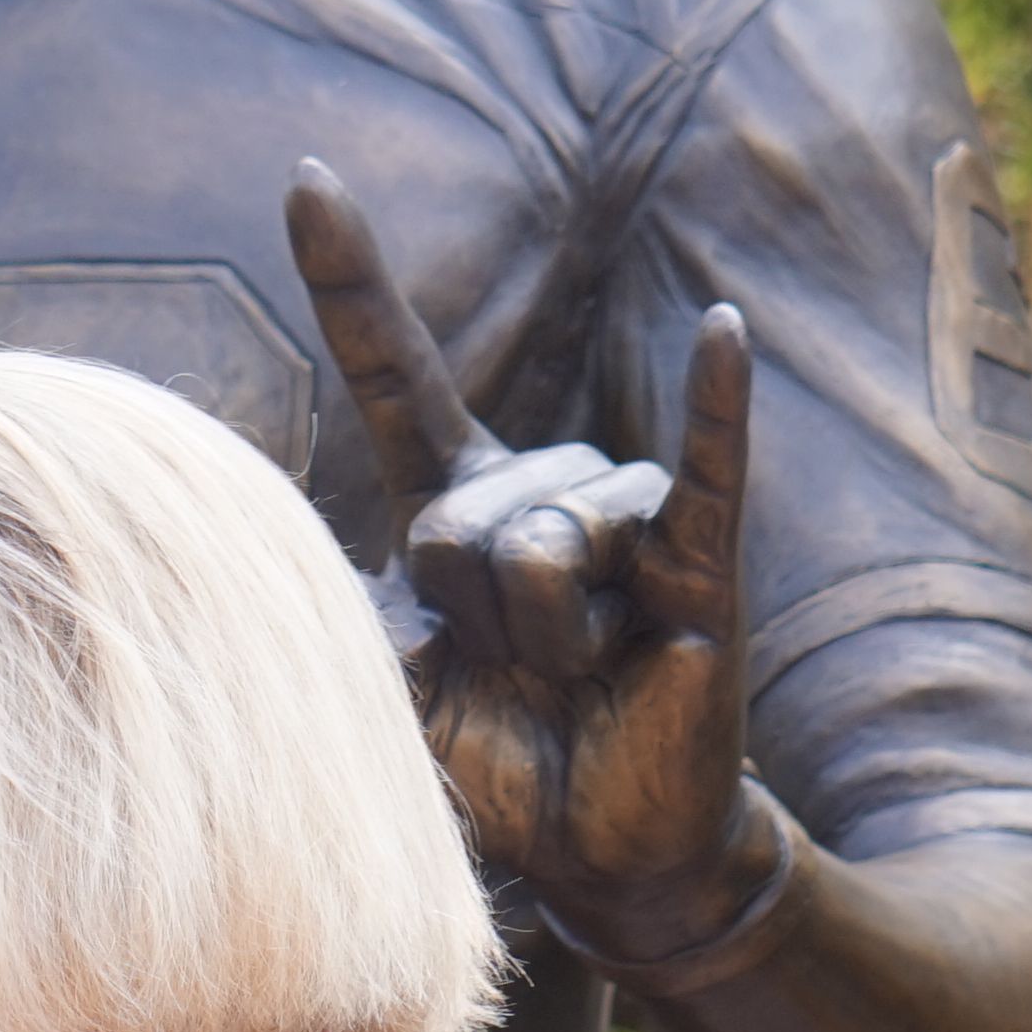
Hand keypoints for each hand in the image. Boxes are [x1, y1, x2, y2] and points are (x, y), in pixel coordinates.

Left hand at [283, 157, 774, 967]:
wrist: (602, 854)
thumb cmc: (493, 766)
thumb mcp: (391, 691)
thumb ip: (351, 616)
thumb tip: (330, 571)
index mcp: (452, 501)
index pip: (393, 370)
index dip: (350, 275)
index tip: (307, 176)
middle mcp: (537, 489)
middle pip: (452, 512)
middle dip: (463, 613)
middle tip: (505, 674)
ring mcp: (623, 521)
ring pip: (539, 536)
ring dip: (540, 638)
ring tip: (574, 679)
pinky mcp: (699, 564)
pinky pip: (706, 471)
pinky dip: (718, 404)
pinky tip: (724, 331)